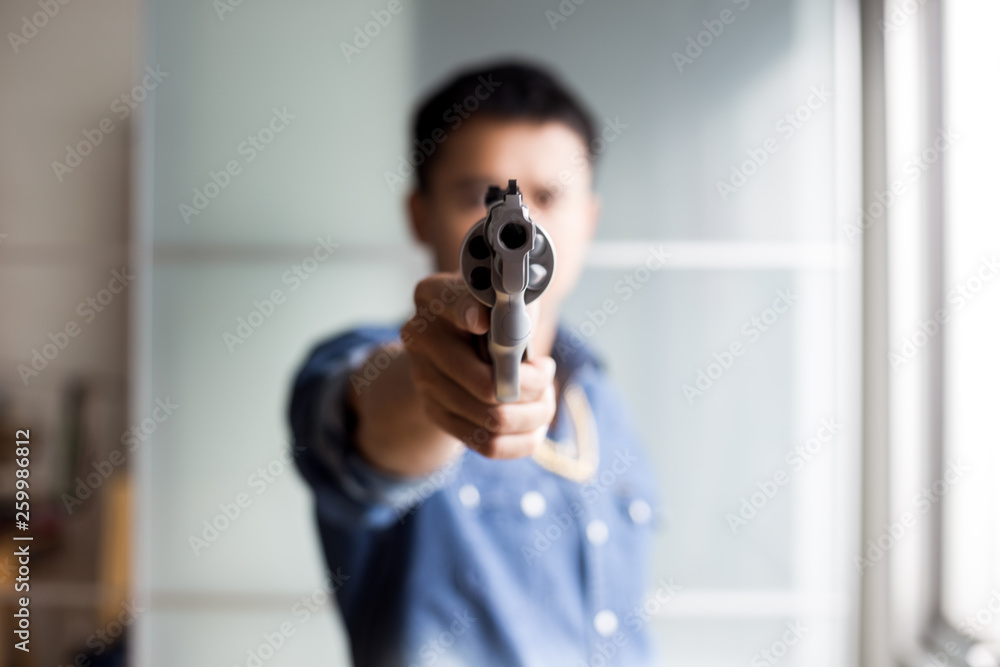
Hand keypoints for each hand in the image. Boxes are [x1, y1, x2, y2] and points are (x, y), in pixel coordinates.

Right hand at [401, 272, 556, 458]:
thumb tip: (522, 327)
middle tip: (545, 372)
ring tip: (545, 398)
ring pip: (493, 419)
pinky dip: (523, 440)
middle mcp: (420, 338)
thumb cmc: (495, 309)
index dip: (472, 314)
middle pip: (484, 383)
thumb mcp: (505, 295)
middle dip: (532, 385)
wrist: (462, 338)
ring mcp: (425, 381)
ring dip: (534, 413)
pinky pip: (488, 444)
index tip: (487, 321)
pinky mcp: (437, 414)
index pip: (453, 304)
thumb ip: (514, 304)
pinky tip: (536, 424)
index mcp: (433, 296)